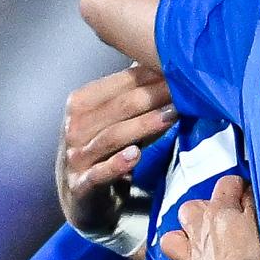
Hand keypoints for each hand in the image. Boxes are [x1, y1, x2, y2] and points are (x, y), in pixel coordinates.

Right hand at [57, 65, 173, 237]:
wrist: (82, 200)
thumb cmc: (107, 152)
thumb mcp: (117, 121)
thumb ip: (134, 96)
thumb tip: (163, 59)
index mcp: (81, 104)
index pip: (118, 85)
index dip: (149, 76)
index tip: (180, 68)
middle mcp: (74, 127)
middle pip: (118, 108)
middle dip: (152, 97)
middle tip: (185, 90)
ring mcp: (76, 157)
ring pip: (112, 137)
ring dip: (143, 125)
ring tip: (172, 116)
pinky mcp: (82, 185)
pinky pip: (99, 173)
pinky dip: (116, 164)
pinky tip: (135, 155)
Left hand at [161, 175, 259, 259]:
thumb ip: (254, 205)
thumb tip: (248, 192)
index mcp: (220, 213)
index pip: (225, 185)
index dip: (237, 186)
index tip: (246, 193)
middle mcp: (199, 233)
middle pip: (190, 209)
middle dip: (201, 211)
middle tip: (219, 219)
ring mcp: (191, 259)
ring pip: (171, 240)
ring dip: (181, 241)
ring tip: (195, 245)